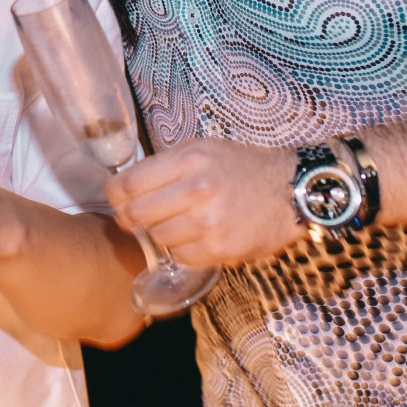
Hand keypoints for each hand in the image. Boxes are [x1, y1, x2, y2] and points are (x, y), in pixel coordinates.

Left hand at [107, 138, 303, 267]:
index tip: (117, 198)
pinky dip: (182, 250)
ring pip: (157, 238)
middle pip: (136, 213)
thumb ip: (168, 165)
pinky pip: (180, 256)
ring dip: (161, 234)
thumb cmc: (244, 168)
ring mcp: (208, 222)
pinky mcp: (219, 249)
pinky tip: (196, 237)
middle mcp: (196, 190)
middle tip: (137, 217)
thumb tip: (128, 185)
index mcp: (189, 160)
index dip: (115, 194)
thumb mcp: (205, 150)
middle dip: (130, 218)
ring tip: (178, 225)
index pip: (130, 183)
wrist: (292, 191)